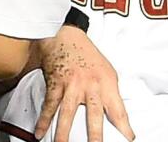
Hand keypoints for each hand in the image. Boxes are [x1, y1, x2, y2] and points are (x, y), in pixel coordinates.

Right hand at [35, 26, 133, 141]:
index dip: (124, 127)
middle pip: (94, 114)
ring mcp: (72, 84)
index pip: (118, 109)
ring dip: (64, 132)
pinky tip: (39, 133)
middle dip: (96, 135)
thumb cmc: (88, 56)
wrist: (66, 36)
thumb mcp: (107, 72)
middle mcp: (91, 84)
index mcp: (107, 83)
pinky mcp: (56, 83)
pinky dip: (43, 120)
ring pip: (68, 112)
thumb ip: (109, 93)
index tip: (127, 140)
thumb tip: (115, 117)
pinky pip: (50, 105)